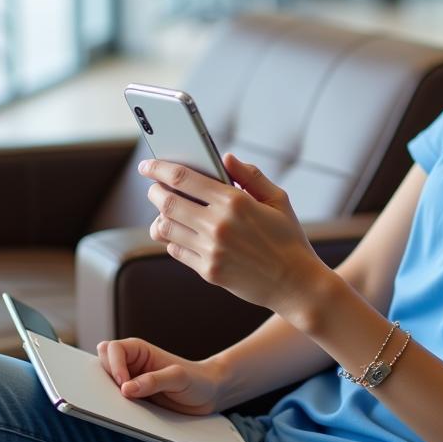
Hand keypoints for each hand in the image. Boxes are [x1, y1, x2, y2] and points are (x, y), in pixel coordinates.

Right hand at [95, 337, 222, 415]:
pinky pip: (115, 402)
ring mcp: (130, 383)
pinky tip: (125, 415)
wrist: (208, 395)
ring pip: (105, 384)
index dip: (113, 365)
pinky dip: (114, 407)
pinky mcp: (132, 400)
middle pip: (102, 364)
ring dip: (107, 394)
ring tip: (119, 407)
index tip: (123, 384)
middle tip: (118, 396)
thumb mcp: (179, 378)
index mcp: (140, 351)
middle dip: (105, 379)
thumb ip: (155, 381)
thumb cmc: (197, 380)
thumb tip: (126, 389)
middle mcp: (132, 365)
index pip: (113, 349)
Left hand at [141, 153, 330, 319]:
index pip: (183, 178)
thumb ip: (250, 175)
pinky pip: (176, 250)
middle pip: (167, 202)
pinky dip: (172, 238)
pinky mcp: (208, 271)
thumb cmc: (288, 238)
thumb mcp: (278, 199)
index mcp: (235, 201)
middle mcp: (218, 225)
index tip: (147, 165)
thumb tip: (225, 158)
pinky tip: (180, 233)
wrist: (295, 283)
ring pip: (165, 227)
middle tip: (154, 187)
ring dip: (159, 216)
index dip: (159, 168)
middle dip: (155, 190)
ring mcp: (211, 250)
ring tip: (165, 210)